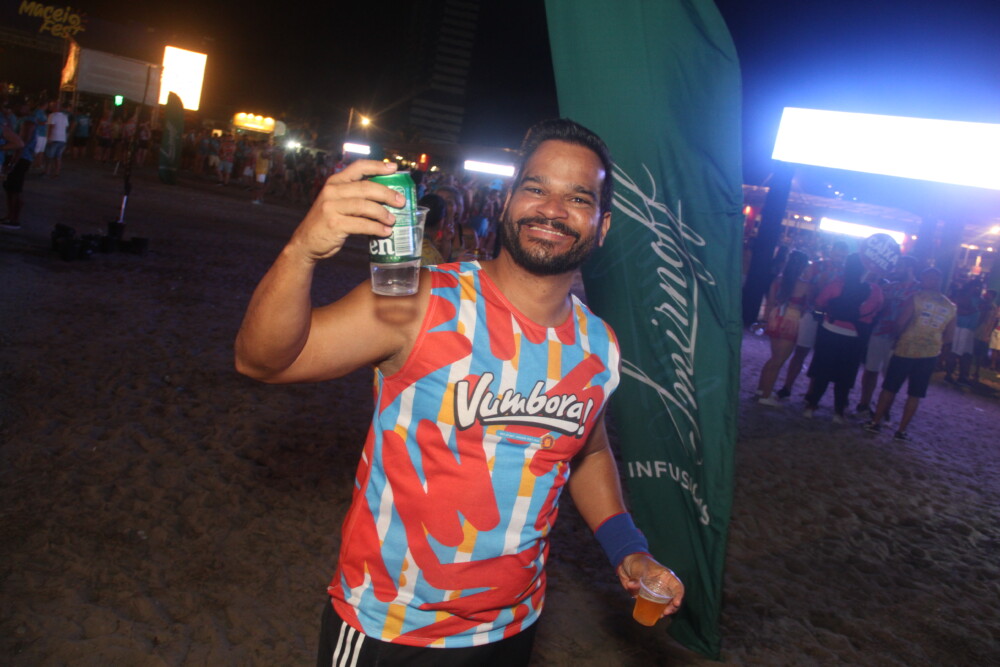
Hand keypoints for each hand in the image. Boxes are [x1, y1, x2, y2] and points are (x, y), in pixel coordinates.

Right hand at [285, 160, 403, 262]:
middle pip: (366, 187)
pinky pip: (361, 224)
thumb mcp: (337, 202)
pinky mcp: (334, 224)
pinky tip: (384, 232)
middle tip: (401, 202)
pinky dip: (376, 228)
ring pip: (365, 206)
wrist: (306, 242)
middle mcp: (332, 191)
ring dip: (382, 213)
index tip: (394, 168)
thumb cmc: (328, 221)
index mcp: (335, 182)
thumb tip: (387, 198)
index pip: (358, 167)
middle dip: (387, 194)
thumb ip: (355, 197)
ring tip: (392, 220)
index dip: (377, 166)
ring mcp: (331, 207)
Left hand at [617, 553, 683, 616]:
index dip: (679, 595)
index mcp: (665, 577)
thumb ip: (635, 578)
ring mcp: (656, 592)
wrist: (626, 563)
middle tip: (665, 612)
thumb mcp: (638, 568)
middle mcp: (664, 586)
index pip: (677, 586)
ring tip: (660, 616)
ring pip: (665, 604)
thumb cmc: (637, 562)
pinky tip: (654, 616)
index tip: (676, 603)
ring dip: (665, 611)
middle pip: (673, 598)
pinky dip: (655, 612)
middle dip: (672, 607)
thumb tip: (631, 585)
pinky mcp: (648, 597)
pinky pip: (655, 606)